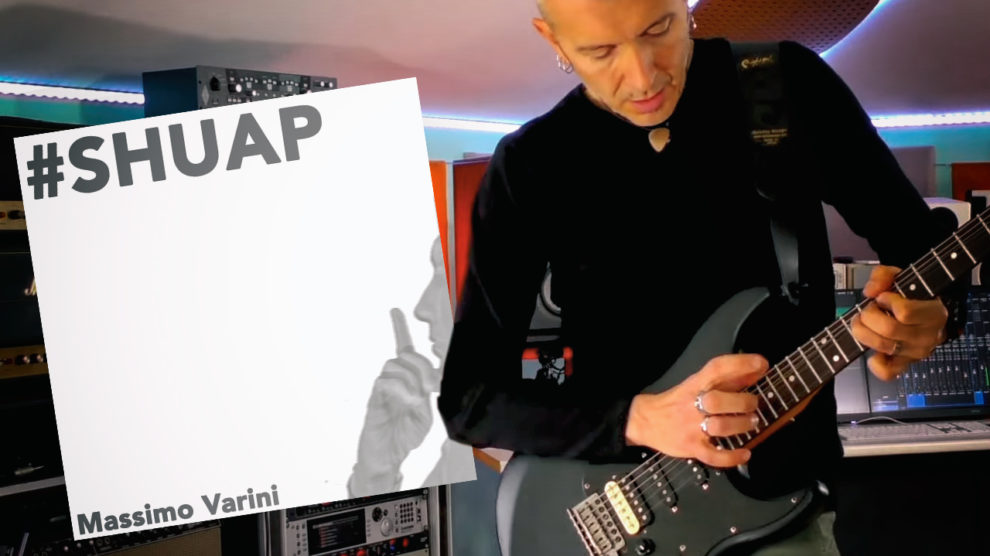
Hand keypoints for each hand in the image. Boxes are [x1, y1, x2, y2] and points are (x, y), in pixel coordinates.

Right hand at [349, 309, 435, 495]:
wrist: (387, 457)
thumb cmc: (404, 435)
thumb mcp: (425, 414)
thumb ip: (427, 395)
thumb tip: (431, 378)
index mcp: (408, 381)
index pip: (403, 350)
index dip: (399, 329)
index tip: (395, 310)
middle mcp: (394, 381)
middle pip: (405, 354)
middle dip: (423, 364)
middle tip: (431, 386)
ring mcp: (383, 389)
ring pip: (394, 364)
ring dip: (412, 378)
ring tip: (418, 398)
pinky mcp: (374, 400)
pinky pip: (385, 381)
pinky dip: (401, 387)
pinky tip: (409, 401)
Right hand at [624, 354, 766, 467]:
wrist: (646, 421)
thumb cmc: (676, 401)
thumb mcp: (697, 385)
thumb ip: (726, 380)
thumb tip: (756, 371)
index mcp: (694, 385)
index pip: (716, 368)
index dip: (740, 363)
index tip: (760, 363)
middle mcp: (692, 404)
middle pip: (719, 401)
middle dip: (743, 402)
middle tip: (753, 404)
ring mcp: (691, 428)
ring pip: (720, 427)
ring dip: (742, 425)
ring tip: (751, 423)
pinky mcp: (691, 447)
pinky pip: (713, 456)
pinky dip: (732, 457)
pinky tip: (745, 454)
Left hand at [851, 265, 947, 380]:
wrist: (925, 314)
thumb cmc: (912, 296)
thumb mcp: (900, 277)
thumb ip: (883, 276)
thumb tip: (871, 291)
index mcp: (933, 313)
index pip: (904, 312)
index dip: (885, 301)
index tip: (883, 298)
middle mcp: (928, 335)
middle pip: (888, 330)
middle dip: (869, 316)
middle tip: (867, 311)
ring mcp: (917, 353)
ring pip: (883, 347)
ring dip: (864, 333)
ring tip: (865, 324)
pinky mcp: (905, 364)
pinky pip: (887, 372)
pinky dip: (875, 363)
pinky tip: (873, 351)